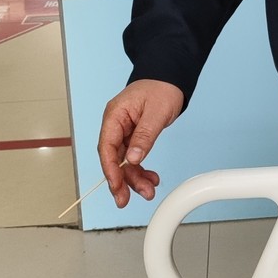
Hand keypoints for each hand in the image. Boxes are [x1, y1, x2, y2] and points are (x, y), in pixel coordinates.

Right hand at [97, 80, 184, 206]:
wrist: (171, 77)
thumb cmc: (162, 87)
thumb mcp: (156, 112)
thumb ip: (144, 136)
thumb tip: (132, 159)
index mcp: (115, 115)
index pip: (106, 147)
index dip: (110, 170)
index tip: (117, 187)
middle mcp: (116, 124)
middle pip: (113, 158)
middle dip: (121, 180)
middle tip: (126, 200)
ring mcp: (124, 130)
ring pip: (124, 161)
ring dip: (134, 178)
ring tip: (148, 191)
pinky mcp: (133, 135)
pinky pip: (133, 156)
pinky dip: (141, 168)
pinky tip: (151, 178)